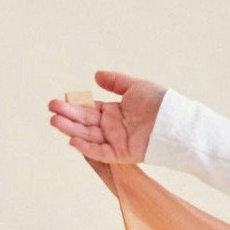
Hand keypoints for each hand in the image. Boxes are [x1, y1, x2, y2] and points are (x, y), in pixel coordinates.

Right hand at [47, 70, 165, 164]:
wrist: (178, 121)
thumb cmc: (161, 104)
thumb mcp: (135, 87)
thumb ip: (116, 82)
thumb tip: (95, 76)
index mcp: (114, 112)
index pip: (88, 110)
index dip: (73, 106)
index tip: (58, 101)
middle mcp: (113, 127)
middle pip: (86, 123)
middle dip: (68, 117)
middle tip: (51, 110)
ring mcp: (118, 141)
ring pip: (90, 137)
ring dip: (72, 131)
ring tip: (55, 122)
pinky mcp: (125, 153)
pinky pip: (103, 153)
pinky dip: (89, 148)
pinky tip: (73, 141)